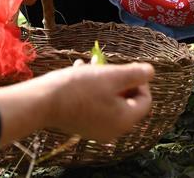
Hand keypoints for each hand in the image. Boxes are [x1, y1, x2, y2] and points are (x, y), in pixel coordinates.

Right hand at [0, 62, 153, 147]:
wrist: (42, 102)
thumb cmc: (79, 87)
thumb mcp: (111, 76)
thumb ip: (135, 73)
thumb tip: (151, 71)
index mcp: (125, 119)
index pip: (145, 99)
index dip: (139, 80)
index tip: (124, 67)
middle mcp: (113, 129)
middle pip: (127, 100)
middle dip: (119, 79)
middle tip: (107, 65)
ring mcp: (97, 129)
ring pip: (109, 100)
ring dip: (103, 80)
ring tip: (91, 64)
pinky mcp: (82, 125)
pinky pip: (94, 104)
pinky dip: (91, 88)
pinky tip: (79, 70)